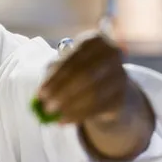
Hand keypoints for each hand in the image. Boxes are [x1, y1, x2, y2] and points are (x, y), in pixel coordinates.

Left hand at [37, 34, 154, 161]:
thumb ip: (52, 75)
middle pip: (84, 75)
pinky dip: (78, 115)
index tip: (40, 94)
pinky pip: (98, 108)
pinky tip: (63, 121)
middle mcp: (111, 54)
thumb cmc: (78, 70)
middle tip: (46, 108)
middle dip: (62, 93)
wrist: (107, 85)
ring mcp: (120, 75)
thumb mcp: (65, 66)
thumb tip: (40, 95)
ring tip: (53, 117)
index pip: (73, 60)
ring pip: (92, 93)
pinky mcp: (121, 96)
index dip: (55, 78)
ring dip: (70, 107)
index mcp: (94, 40)